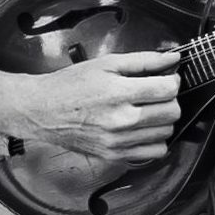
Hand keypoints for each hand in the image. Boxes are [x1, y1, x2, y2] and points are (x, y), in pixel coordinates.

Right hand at [24, 49, 181, 164]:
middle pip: (171, 112)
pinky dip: (155, 141)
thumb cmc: (70, 85)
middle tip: (157, 94)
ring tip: (148, 110)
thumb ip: (145, 61)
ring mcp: (117, 141)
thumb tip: (173, 58)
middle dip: (170, 100)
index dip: (172, 81)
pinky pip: (153, 153)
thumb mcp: (107, 63)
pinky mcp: (113, 155)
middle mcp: (120, 121)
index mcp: (118, 93)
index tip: (166, 79)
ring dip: (163, 120)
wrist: (40, 110)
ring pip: (166, 133)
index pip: (168, 90)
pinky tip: (144, 129)